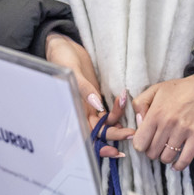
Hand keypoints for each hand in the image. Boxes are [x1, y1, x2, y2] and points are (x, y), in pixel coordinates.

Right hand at [46, 33, 132, 156]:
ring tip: (132, 119)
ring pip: (106, 123)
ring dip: (119, 124)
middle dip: (115, 135)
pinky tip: (127, 109)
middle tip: (131, 133)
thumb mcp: (71, 71)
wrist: (62, 44)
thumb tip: (98, 105)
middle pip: (99, 132)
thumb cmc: (61, 57)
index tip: (114, 149)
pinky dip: (118, 112)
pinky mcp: (96, 96)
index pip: (85, 136)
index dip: (99, 146)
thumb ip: (84, 88)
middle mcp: (81, 112)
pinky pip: (108, 110)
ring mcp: (89, 105)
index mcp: (72, 111)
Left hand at [132, 72, 193, 170]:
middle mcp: (168, 124)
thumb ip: (140, 104)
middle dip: (152, 151)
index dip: (140, 144)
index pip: (139, 143)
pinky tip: (175, 164)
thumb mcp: (154, 89)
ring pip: (167, 158)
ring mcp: (183, 131)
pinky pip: (185, 160)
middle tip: (156, 145)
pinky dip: (178, 166)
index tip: (145, 140)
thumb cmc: (178, 89)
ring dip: (164, 157)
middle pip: (152, 153)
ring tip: (166, 150)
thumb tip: (138, 123)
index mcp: (155, 113)